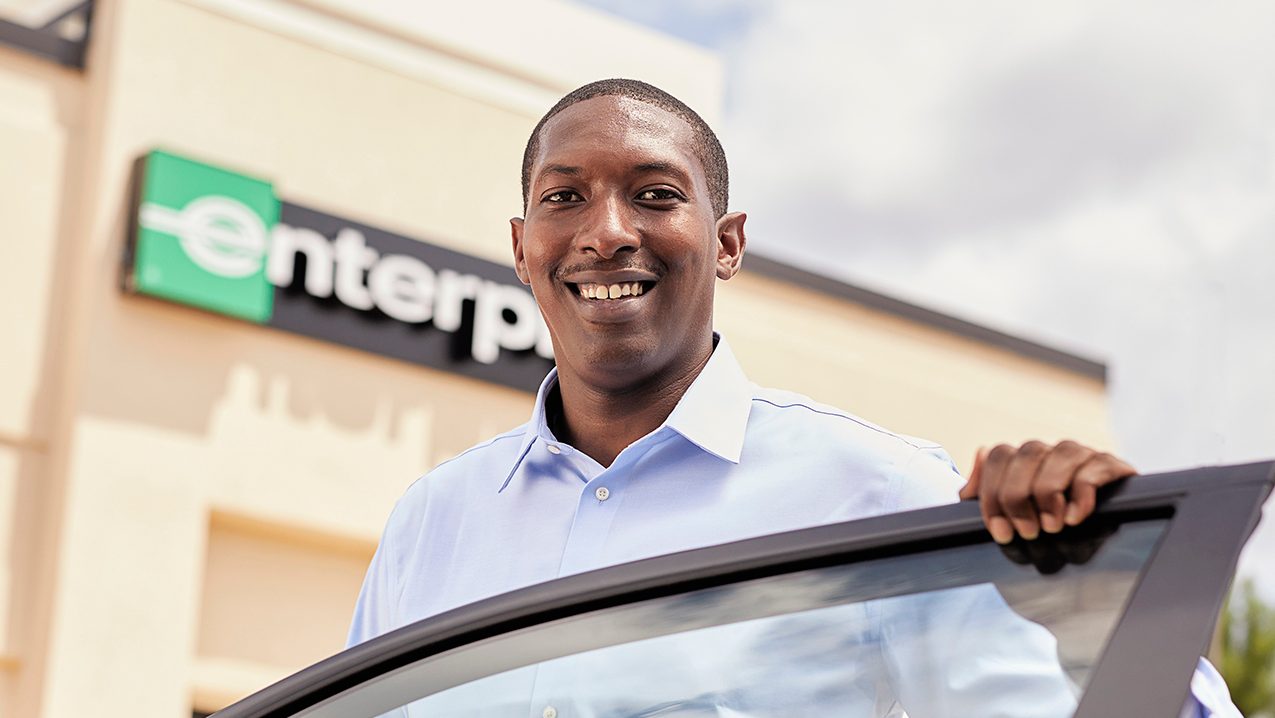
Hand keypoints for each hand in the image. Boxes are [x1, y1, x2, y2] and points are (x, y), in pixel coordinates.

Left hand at [958, 440, 1135, 543]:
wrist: (1104, 533)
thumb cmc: (1048, 526)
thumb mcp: (1013, 518)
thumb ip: (985, 501)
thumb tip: (967, 491)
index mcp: (1022, 458)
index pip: (997, 456)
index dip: (993, 493)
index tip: (1000, 531)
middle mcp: (1050, 451)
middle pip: (1026, 452)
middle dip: (1019, 496)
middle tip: (1026, 532)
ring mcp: (1082, 455)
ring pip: (1060, 454)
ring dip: (1049, 492)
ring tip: (1051, 527)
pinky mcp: (1111, 466)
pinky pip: (1094, 469)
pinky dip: (1081, 494)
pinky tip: (1074, 518)